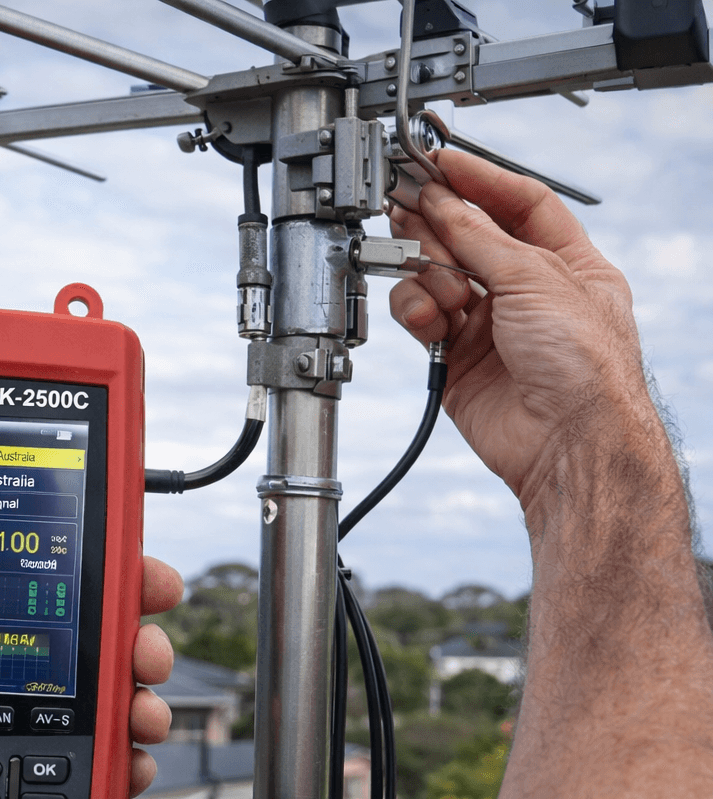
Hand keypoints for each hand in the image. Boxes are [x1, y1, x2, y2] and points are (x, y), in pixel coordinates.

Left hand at [0, 431, 182, 798]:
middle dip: (111, 633)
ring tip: (142, 702)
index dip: (49, 560)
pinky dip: (85, 781)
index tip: (108, 550)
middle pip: (33, 646)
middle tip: (146, 636)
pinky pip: (23, 791)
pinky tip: (117, 766)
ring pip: (47, 718)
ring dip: (116, 703)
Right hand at [387, 150, 648, 518]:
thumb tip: (443, 202)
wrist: (567, 442)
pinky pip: (421, 317)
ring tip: (435, 282)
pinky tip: (430, 319)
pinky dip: (418, 311)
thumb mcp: (536, 278)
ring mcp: (489, 324)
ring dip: (429, 272)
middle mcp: (526, 291)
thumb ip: (480, 237)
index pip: (520, 205)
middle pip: (470, 237)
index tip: (441, 162)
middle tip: (407, 205)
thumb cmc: (585, 367)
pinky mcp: (454, 357)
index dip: (481, 180)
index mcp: (566, 264)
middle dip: (440, 222)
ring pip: (438, 275)